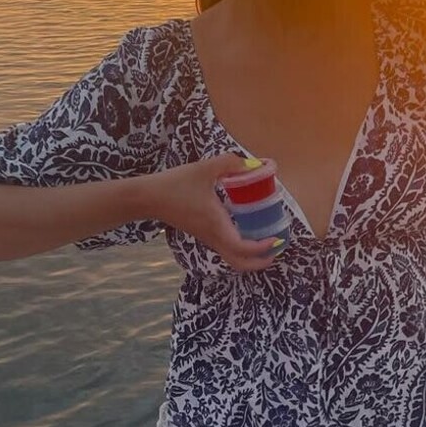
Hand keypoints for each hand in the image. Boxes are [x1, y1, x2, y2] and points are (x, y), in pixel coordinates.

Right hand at [143, 154, 281, 270]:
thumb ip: (231, 163)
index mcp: (216, 224)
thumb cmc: (174, 184)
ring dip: (252, 256)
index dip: (261, 248)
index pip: (241, 248)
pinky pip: (226, 248)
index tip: (277, 239)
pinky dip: (242, 247)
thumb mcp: (204, 168)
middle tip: (278, 248)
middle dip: (261, 262)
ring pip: (232, 258)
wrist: (147, 197)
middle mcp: (213, 236)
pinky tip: (251, 230)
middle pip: (239, 263)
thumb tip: (256, 164)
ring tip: (270, 241)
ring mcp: (207, 238)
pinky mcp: (203, 235)